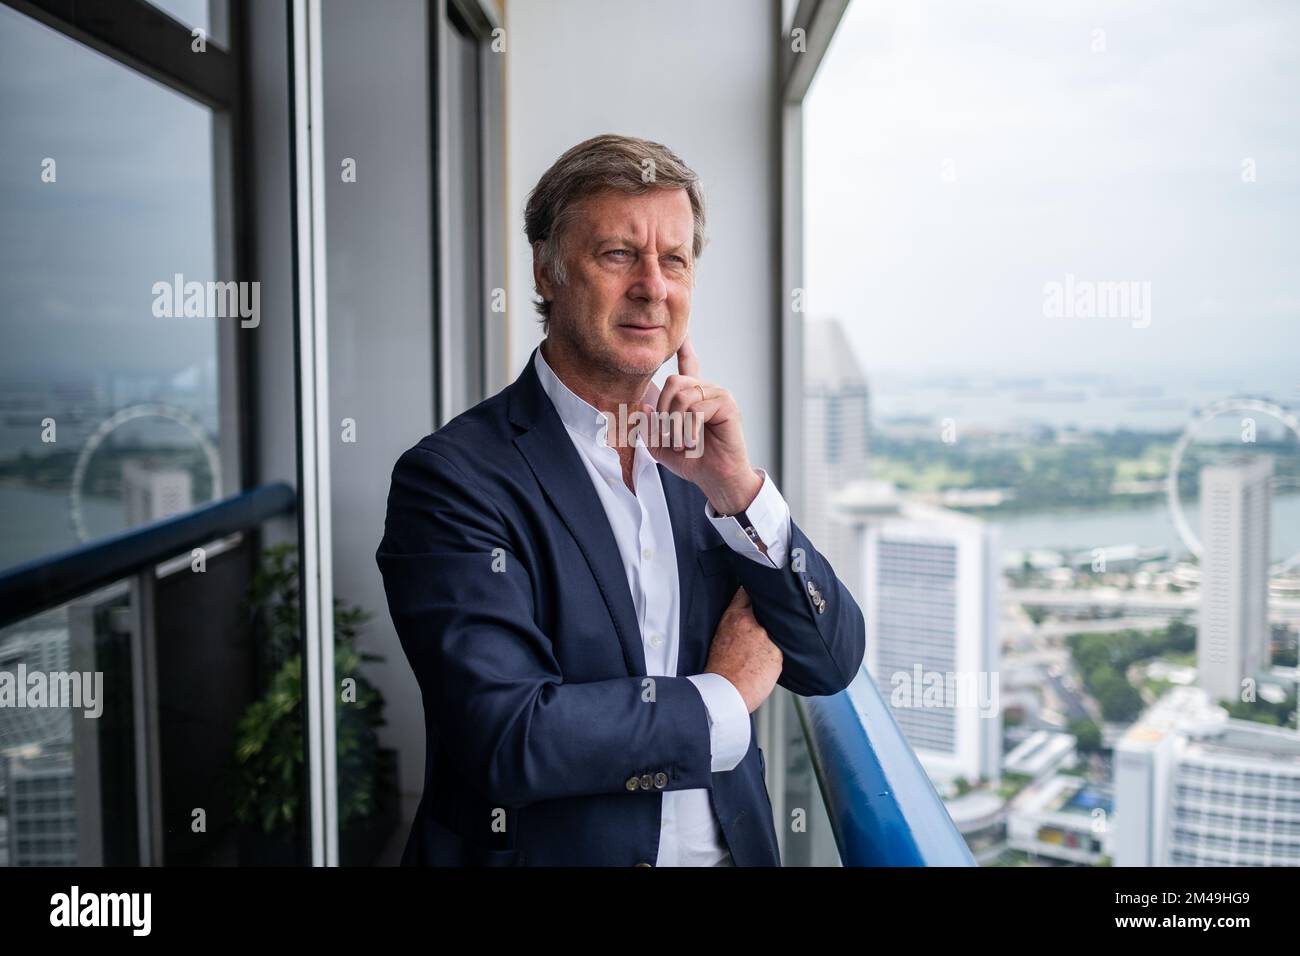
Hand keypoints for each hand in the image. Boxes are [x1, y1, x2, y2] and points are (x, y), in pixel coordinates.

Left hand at [642, 335, 761, 514]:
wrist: (716, 479)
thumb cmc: (693, 462)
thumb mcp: (661, 447)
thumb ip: (649, 428)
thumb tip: (645, 407)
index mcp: (692, 396)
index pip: (688, 364)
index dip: (685, 346)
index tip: (683, 331)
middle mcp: (706, 391)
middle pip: (674, 382)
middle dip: (665, 412)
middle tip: (671, 437)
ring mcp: (718, 395)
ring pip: (683, 397)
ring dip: (676, 426)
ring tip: (684, 443)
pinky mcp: (727, 405)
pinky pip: (696, 408)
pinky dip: (690, 430)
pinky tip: (696, 442)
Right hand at [704, 587, 782, 713]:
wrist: (723, 692)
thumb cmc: (720, 670)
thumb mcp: (721, 638)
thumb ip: (737, 626)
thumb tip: (751, 622)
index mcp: (734, 617)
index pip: (747, 592)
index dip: (755, 591)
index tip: (760, 593)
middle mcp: (751, 622)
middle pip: (768, 607)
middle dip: (771, 610)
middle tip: (772, 617)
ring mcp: (766, 637)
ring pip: (779, 629)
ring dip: (778, 634)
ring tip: (768, 647)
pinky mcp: (777, 653)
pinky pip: (783, 649)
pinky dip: (781, 653)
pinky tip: (771, 662)